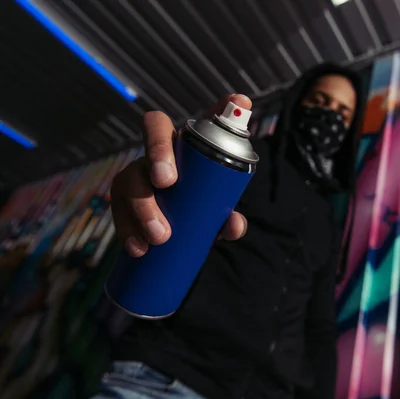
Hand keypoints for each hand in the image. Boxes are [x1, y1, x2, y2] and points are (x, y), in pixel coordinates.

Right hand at [110, 94, 251, 257]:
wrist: (172, 237)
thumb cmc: (198, 210)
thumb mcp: (215, 210)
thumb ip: (227, 214)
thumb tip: (234, 225)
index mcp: (187, 148)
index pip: (207, 117)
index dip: (214, 108)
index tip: (236, 104)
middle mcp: (159, 154)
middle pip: (153, 137)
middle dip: (158, 153)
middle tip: (167, 183)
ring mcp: (136, 177)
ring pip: (129, 179)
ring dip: (142, 207)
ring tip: (159, 237)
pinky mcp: (120, 205)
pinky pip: (118, 212)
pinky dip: (128, 231)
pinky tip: (138, 248)